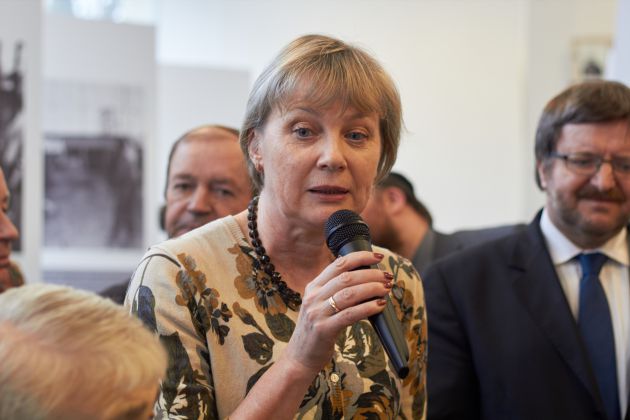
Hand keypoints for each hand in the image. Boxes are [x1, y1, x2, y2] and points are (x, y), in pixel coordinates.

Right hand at [281, 251, 392, 374]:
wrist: (299, 358)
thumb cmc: (315, 332)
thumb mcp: (319, 306)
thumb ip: (334, 292)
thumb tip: (363, 278)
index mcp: (313, 287)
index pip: (338, 264)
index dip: (360, 257)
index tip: (377, 257)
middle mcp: (313, 297)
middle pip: (347, 277)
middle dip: (371, 274)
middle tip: (387, 277)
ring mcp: (317, 313)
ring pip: (350, 293)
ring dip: (372, 288)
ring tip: (386, 289)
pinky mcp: (324, 329)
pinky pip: (350, 314)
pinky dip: (368, 308)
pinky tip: (380, 305)